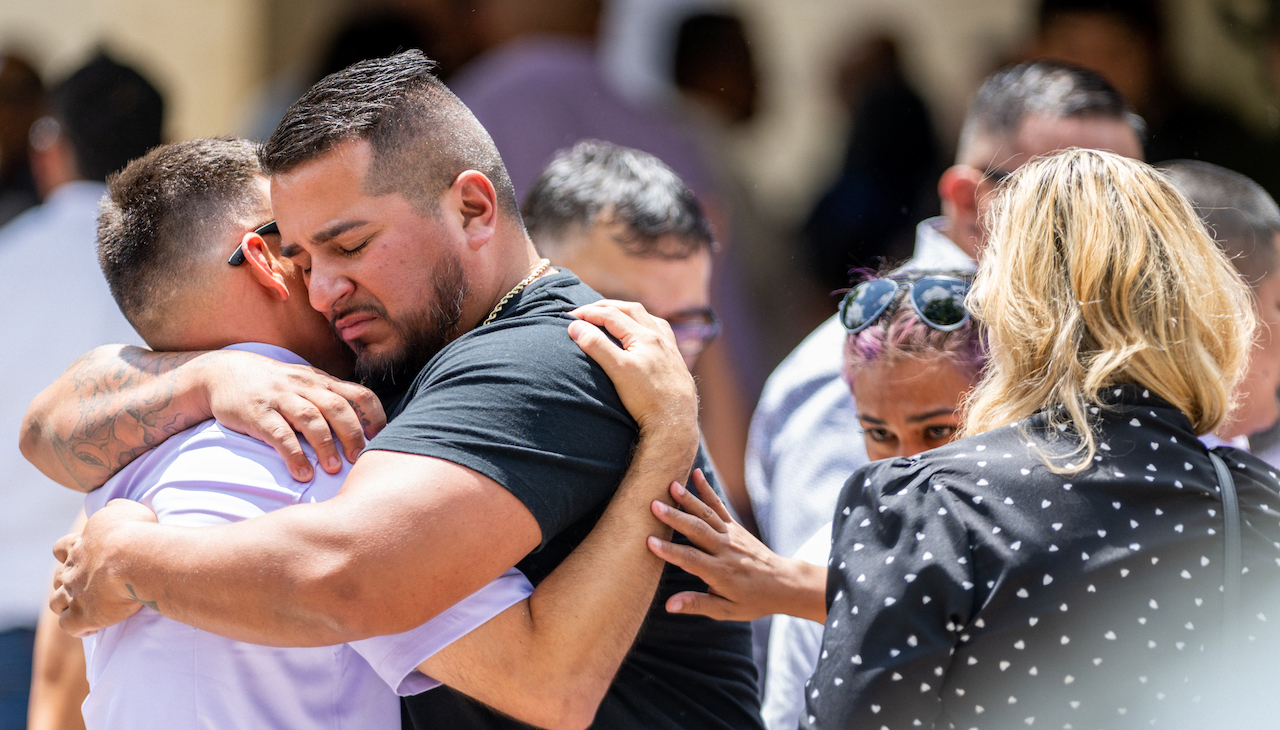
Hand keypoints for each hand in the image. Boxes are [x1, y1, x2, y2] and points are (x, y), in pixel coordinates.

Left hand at [50, 499, 158, 636]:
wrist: (136, 558)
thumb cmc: (135, 532)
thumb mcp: (126, 509)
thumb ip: (114, 509)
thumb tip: (111, 507)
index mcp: (79, 545)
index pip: (61, 548)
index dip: (69, 553)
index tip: (85, 556)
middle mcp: (72, 569)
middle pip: (58, 577)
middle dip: (69, 581)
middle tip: (91, 584)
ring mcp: (73, 593)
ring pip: (56, 603)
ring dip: (68, 605)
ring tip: (88, 608)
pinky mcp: (82, 615)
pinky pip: (70, 626)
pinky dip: (79, 627)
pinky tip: (93, 627)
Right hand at [202, 350, 385, 481]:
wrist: (221, 373)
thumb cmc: (273, 385)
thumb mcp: (304, 384)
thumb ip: (330, 399)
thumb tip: (363, 428)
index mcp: (321, 382)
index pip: (358, 393)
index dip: (374, 416)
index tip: (380, 439)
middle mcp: (304, 386)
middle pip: (337, 407)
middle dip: (352, 433)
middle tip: (359, 459)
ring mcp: (280, 398)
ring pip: (310, 418)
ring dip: (325, 445)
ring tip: (333, 469)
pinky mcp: (257, 412)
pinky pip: (279, 434)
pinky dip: (294, 454)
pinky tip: (302, 473)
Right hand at [568, 300, 697, 437]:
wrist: (675, 423)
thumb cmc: (646, 398)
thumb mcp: (617, 370)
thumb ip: (596, 345)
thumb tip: (576, 326)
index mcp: (645, 336)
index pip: (611, 315)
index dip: (589, 313)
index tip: (570, 317)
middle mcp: (660, 338)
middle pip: (631, 310)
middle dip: (607, 307)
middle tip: (587, 310)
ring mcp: (670, 349)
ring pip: (648, 319)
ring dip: (628, 313)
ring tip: (613, 316)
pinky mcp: (675, 362)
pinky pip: (661, 333)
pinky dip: (645, 326)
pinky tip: (643, 334)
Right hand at [647, 470, 827, 622]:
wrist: (783, 583)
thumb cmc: (752, 600)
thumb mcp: (726, 611)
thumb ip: (697, 605)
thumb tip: (669, 605)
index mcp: (720, 572)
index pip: (691, 559)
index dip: (670, 551)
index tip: (649, 541)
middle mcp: (725, 550)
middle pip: (697, 530)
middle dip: (674, 517)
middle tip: (653, 505)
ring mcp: (731, 535)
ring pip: (706, 514)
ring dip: (688, 499)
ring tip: (670, 485)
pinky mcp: (735, 526)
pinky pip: (719, 505)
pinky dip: (707, 489)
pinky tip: (696, 474)